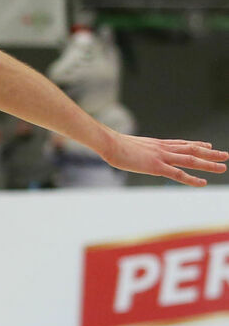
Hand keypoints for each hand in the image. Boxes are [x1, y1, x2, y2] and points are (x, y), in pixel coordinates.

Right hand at [99, 134, 226, 186]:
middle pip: (192, 149)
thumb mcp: (126, 145)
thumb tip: (126, 151)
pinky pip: (178, 174)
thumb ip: (133, 150)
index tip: (208, 146)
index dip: (196, 144)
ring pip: (191, 160)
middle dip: (210, 154)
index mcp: (156, 144)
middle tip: (225, 155)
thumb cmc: (112, 144)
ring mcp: (161, 157)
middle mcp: (163, 148)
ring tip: (223, 167)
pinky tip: (202, 183)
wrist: (109, 143)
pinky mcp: (156, 167)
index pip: (181, 143)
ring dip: (208, 164)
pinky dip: (192, 179)